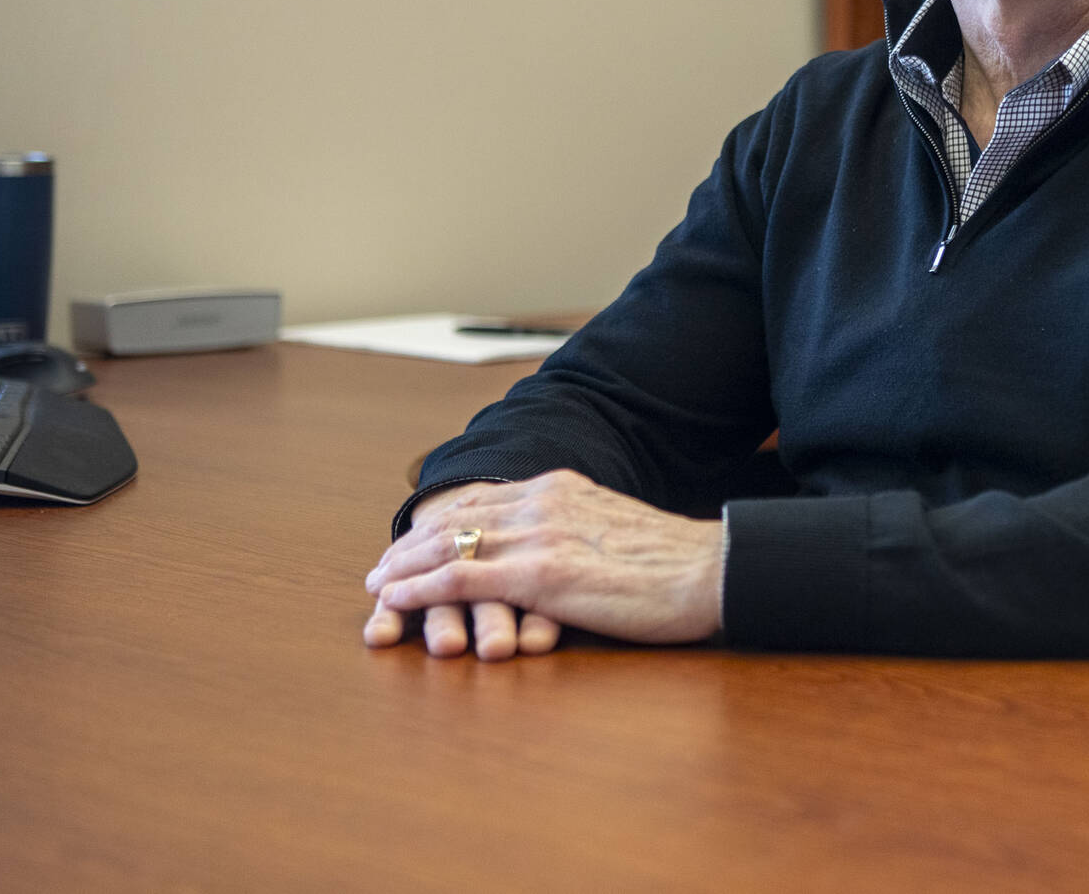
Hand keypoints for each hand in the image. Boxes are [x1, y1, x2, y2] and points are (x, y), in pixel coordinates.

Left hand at [364, 470, 723, 659]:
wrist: (711, 570)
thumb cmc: (677, 564)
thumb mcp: (618, 530)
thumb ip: (580, 531)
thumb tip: (565, 551)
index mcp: (563, 488)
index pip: (484, 500)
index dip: (442, 521)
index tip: (415, 541)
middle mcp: (544, 502)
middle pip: (457, 518)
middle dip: (412, 544)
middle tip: (381, 566)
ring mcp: (539, 536)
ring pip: (449, 545)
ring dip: (403, 567)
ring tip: (376, 584)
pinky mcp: (540, 575)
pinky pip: (462, 579)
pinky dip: (419, 588)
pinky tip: (394, 599)